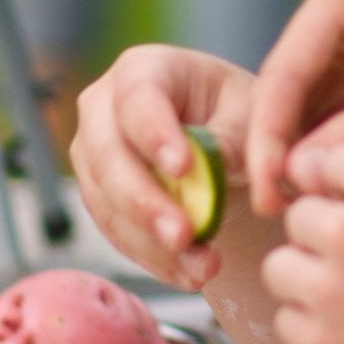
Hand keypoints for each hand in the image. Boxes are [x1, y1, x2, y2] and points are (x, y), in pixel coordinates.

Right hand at [70, 46, 259, 288]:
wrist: (226, 139)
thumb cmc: (238, 113)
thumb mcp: (250, 114)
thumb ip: (230, 137)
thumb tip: (204, 170)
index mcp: (143, 70)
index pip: (138, 99)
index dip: (155, 134)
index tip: (182, 169)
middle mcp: (103, 109)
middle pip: (108, 156)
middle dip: (145, 202)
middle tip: (184, 234)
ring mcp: (94, 156)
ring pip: (107, 203)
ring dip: (151, 242)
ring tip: (201, 266)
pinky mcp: (99, 198)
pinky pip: (116, 233)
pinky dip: (153, 258)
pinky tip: (189, 272)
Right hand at [244, 0, 343, 214]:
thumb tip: (299, 172)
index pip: (289, 64)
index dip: (270, 134)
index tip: (262, 193)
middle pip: (301, 82)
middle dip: (288, 145)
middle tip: (272, 211)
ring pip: (330, 99)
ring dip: (318, 148)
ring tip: (301, 210)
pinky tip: (337, 188)